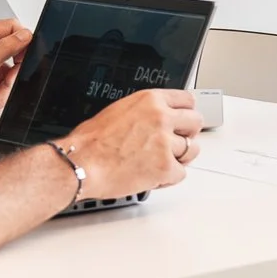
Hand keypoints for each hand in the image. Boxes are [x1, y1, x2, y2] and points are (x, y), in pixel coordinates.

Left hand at [0, 21, 31, 140]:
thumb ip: (6, 48)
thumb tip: (25, 35)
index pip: (10, 27)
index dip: (21, 43)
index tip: (20, 60)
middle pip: (13, 52)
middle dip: (11, 74)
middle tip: (5, 83)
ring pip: (10, 71)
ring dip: (5, 88)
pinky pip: (3, 82)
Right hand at [61, 88, 203, 199]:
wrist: (80, 163)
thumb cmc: (90, 142)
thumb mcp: (119, 111)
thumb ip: (144, 113)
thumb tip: (156, 119)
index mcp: (150, 101)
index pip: (187, 100)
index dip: (186, 112)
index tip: (184, 120)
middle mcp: (162, 118)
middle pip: (196, 122)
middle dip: (188, 134)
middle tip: (175, 143)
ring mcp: (165, 143)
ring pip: (192, 149)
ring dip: (180, 157)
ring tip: (161, 161)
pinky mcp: (165, 167)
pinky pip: (181, 173)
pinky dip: (169, 178)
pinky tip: (153, 176)